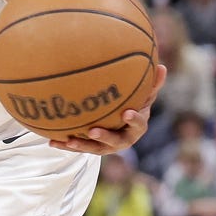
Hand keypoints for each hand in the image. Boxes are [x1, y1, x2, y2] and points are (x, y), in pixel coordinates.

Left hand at [50, 64, 167, 154]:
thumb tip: (164, 66)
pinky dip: (66, 145)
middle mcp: (123, 139)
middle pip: (116, 141)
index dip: (134, 120)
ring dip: (82, 145)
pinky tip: (52, 141)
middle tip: (93, 131)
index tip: (128, 113)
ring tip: (69, 140)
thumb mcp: (143, 96)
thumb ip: (152, 84)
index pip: (139, 124)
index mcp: (137, 126)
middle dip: (105, 137)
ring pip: (95, 148)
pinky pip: (79, 148)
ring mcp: (107, 146)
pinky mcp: (92, 148)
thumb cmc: (134, 105)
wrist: (122, 125)